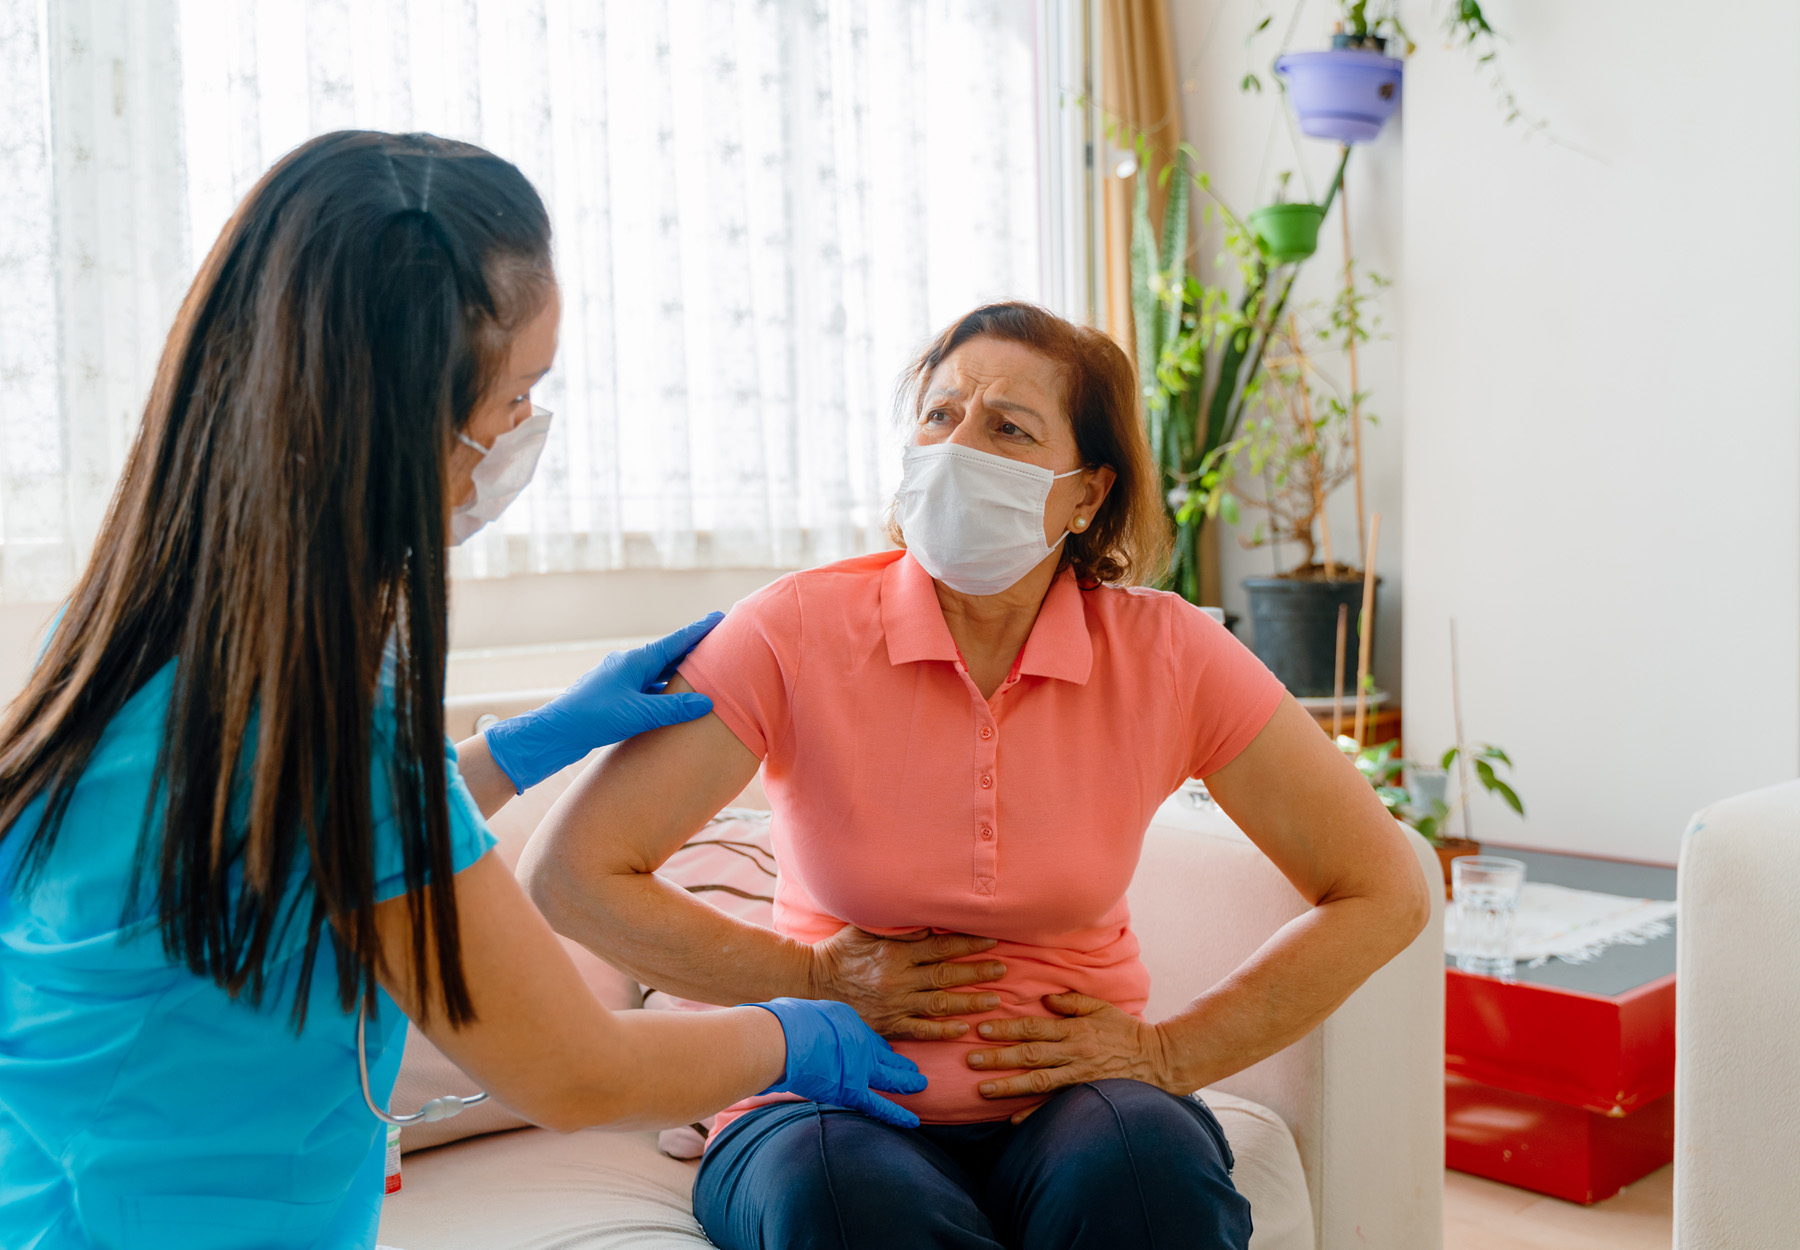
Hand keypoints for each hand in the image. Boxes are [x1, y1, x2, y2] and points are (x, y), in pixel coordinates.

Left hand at [484, 613, 722, 792]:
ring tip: (703, 677)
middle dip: (694, 653)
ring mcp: (620, 680)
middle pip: (669, 655)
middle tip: (720, 649)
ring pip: (657, 674)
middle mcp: (628, 665)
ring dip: (679, 675)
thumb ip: (674, 708)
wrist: (555, 733)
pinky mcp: (614, 696)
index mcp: (635, 660)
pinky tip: (673, 701)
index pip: (676, 641)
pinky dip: (664, 691)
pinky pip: (647, 688)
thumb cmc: (593, 718)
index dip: (700, 630)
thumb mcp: (638, 714)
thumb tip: (707, 702)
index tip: (719, 617)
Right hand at [749, 997, 928, 1128]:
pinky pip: (880, 1105)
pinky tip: (913, 1121)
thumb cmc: (782, 1024)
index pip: (867, 1037)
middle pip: (884, 1055)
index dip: (877, 1046)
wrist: (782, 1039)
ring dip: (907, 1081)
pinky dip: (898, 1114)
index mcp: (847, 1020)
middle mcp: (859, 1042)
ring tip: (922, 1084)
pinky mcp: (853, 1090)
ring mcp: (860, 1065)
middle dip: (899, 1062)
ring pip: (891, 1077)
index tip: (885, 1051)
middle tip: (912, 1066)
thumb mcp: (802, 1012)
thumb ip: (809, 1026)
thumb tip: (798, 1032)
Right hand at [811, 925, 1007, 1039]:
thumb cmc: (839, 951)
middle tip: (1003, 970)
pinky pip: (921, 1029)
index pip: (941, 946)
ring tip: (994, 999)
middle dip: (977, 972)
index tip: (992, 942)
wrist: (811, 983)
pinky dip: (943, 1030)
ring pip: (940, 1003)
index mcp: (896, 951)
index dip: (968, 944)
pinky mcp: (888, 1023)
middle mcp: (899, 977)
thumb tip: (926, 920)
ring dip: (969, 1001)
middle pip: (946, 974)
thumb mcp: (865, 928)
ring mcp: (895, 1003)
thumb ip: (896, 925)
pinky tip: (963, 1029)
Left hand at [966, 992, 1176, 1124]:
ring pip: (1038, 1081)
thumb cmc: (1126, 1031)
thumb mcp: (1101, 1007)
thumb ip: (1071, 1002)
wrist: (1158, 1060)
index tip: (982, 1028)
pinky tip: (1012, 1119)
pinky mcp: (1084, 1094)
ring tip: (982, 1089)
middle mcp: (1074, 1053)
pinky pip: (1056, 1105)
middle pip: (1031, 1055)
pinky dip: (1034, 1113)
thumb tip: (1044, 997)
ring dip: (1009, 1086)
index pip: (1035, 1028)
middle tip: (971, 1059)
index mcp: (1075, 1030)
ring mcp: (1079, 1077)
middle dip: (999, 1057)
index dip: (1007, 1028)